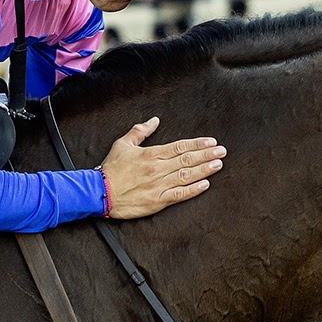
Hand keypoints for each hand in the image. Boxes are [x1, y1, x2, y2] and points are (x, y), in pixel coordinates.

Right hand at [98, 117, 224, 219]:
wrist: (99, 192)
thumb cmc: (111, 169)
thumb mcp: (122, 144)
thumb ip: (140, 131)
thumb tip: (154, 120)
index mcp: (151, 154)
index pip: (180, 147)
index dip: (197, 144)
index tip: (211, 142)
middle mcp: (158, 169)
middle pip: (187, 160)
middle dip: (206, 155)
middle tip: (222, 151)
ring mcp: (159, 185)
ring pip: (187, 176)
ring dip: (204, 169)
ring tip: (218, 164)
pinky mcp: (157, 201)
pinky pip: (179, 194)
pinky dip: (193, 190)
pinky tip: (205, 184)